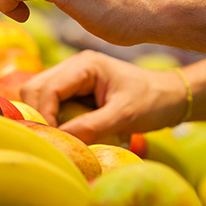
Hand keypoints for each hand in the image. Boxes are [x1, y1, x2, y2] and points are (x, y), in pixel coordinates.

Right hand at [19, 50, 189, 143]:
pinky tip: (65, 132)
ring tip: (59, 137)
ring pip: (39, 95)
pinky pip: (52, 104)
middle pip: (34, 88)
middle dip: (37, 115)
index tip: (52, 140)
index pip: (46, 88)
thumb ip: (91, 127)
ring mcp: (73, 78)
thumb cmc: (152, 102)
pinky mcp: (75, 91)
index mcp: (84, 65)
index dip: (43, 115)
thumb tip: (60, 140)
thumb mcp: (124, 116)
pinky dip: (53, 118)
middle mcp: (73, 66)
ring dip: (43, 117)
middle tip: (51, 139)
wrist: (171, 97)